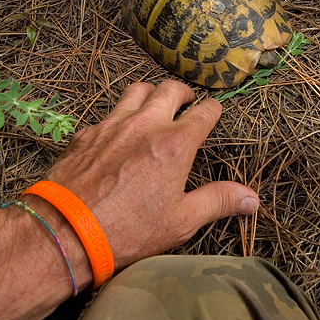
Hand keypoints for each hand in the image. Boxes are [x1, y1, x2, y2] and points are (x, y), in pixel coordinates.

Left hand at [39, 80, 258, 269]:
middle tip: (186, 103)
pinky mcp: (85, 134)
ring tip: (154, 106)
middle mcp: (144, 124)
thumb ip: (218, 202)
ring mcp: (111, 125)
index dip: (213, 111)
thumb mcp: (181, 221)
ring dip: (149, 94)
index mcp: (175, 143)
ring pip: (135, 91)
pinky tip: (117, 133)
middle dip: (183, 92)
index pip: (204, 112)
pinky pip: (107, 113)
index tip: (213, 114)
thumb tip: (252, 199)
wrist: (67, 230)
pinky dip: (118, 116)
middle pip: (169, 89)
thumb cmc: (128, 230)